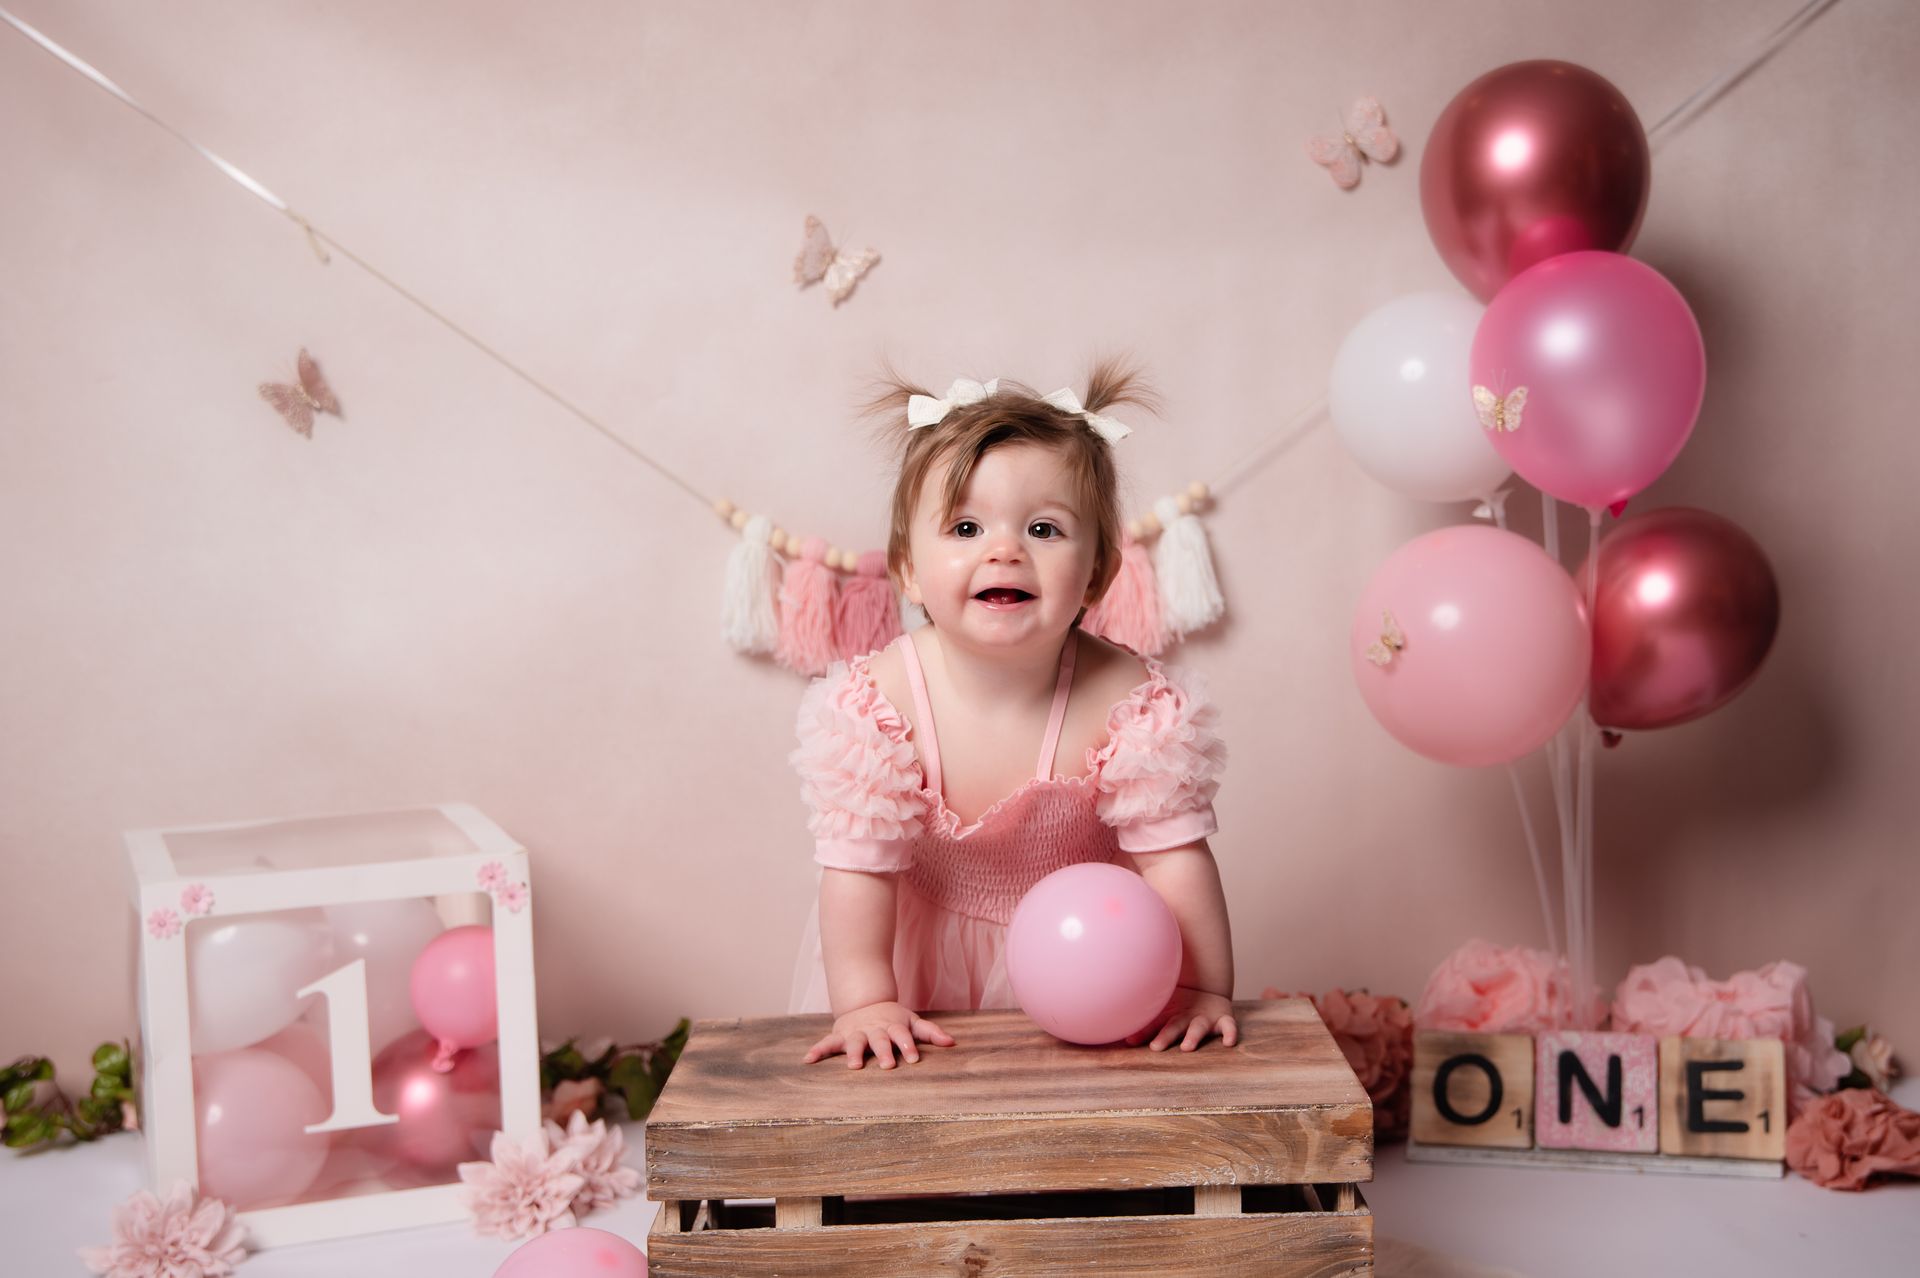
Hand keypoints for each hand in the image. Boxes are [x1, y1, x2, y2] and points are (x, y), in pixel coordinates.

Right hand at [802, 1001, 955, 1069]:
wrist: (865, 1003)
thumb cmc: (893, 1019)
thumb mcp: (912, 1022)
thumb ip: (931, 1033)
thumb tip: (953, 1043)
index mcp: (893, 1027)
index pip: (902, 1036)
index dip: (907, 1046)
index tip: (913, 1059)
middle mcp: (874, 1030)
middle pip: (880, 1040)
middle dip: (883, 1052)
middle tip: (888, 1066)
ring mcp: (856, 1033)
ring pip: (855, 1043)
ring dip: (853, 1053)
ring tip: (853, 1066)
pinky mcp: (839, 1036)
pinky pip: (826, 1044)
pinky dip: (817, 1051)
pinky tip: (808, 1061)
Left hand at [1127, 986, 1239, 1051]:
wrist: (1207, 990)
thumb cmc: (1178, 1008)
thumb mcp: (1163, 1014)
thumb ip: (1147, 1027)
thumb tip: (1123, 1040)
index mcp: (1170, 1016)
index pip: (1154, 1024)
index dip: (1142, 1032)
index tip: (1130, 1041)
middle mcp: (1186, 1016)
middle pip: (1174, 1026)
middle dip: (1165, 1036)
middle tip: (1156, 1047)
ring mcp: (1205, 1018)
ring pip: (1199, 1027)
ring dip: (1193, 1036)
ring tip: (1187, 1047)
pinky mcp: (1223, 1018)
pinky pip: (1229, 1026)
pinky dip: (1230, 1033)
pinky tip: (1229, 1043)